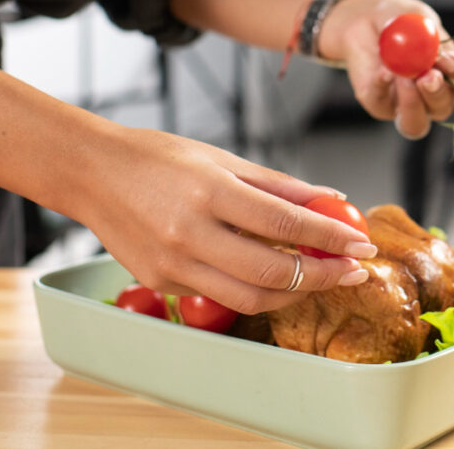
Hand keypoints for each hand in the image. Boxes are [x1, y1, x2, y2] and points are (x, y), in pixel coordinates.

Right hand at [72, 128, 377, 313]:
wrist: (91, 173)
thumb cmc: (159, 158)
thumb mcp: (222, 158)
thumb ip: (278, 184)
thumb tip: (330, 199)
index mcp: (210, 191)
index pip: (285, 221)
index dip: (330, 237)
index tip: (362, 243)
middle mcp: (190, 232)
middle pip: (272, 270)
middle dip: (323, 275)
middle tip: (354, 271)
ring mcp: (173, 264)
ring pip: (250, 296)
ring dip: (296, 293)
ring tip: (323, 278)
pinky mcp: (161, 283)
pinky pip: (221, 297)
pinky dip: (257, 291)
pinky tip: (279, 279)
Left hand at [318, 0, 453, 139]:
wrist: (364, 19)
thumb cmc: (399, 21)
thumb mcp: (416, 19)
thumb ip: (426, 37)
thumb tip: (432, 57)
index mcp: (452, 75)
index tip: (449, 59)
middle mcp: (432, 96)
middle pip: (443, 108)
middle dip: (436, 92)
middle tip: (427, 74)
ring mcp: (406, 104)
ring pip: (416, 125)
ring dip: (413, 102)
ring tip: (404, 77)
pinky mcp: (380, 104)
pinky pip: (382, 105)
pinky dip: (383, 87)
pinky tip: (382, 71)